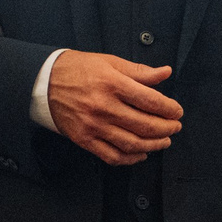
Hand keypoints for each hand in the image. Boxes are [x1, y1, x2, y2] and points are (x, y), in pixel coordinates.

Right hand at [47, 50, 180, 165]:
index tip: (177, 111)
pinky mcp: (84, 139)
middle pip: (145, 125)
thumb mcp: (109, 62)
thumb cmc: (78, 69)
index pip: (150, 101)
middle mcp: (103, 106)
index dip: (169, 109)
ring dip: (153, 145)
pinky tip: (141, 154)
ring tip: (164, 141)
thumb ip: (139, 71)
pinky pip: (112, 156)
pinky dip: (130, 158)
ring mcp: (93, 126)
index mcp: (111, 83)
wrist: (44, 82)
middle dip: (166, 128)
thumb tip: (165, 73)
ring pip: (132, 143)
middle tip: (174, 126)